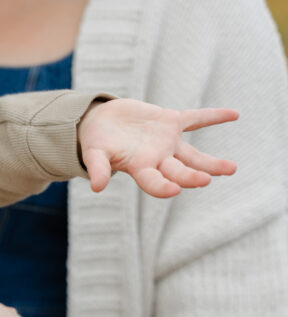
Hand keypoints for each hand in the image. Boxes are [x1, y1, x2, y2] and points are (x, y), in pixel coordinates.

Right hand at [78, 99, 237, 196]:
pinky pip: (196, 119)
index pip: (154, 182)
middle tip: (207, 180)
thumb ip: (98, 169)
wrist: (100, 122)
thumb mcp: (94, 154)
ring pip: (193, 155)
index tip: (174, 190)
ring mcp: (167, 142)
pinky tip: (234, 115)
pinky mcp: (170, 122)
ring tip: (231, 169)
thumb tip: (96, 187)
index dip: (162, 187)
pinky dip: (214, 116)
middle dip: (193, 176)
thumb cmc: (95, 142)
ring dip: (211, 163)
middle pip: (179, 171)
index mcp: (139, 168)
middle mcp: (157, 159)